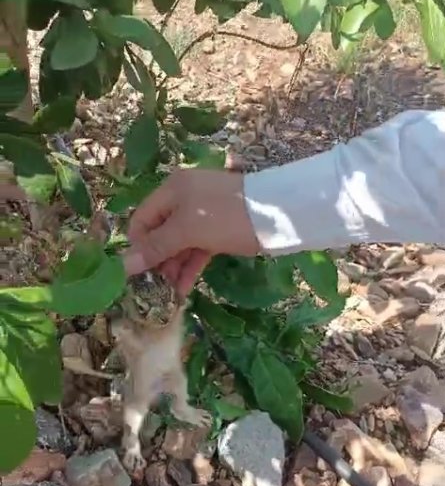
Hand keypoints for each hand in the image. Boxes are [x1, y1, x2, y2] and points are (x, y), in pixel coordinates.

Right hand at [124, 168, 259, 295]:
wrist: (278, 213)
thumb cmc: (225, 216)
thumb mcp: (187, 230)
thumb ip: (156, 247)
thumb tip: (124, 265)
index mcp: (171, 190)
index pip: (141, 219)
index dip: (137, 246)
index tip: (138, 274)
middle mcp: (183, 199)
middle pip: (159, 233)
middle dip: (155, 260)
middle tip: (153, 289)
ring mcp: (203, 215)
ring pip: (179, 244)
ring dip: (172, 268)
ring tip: (168, 295)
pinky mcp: (219, 231)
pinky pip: (196, 249)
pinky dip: (189, 267)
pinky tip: (183, 290)